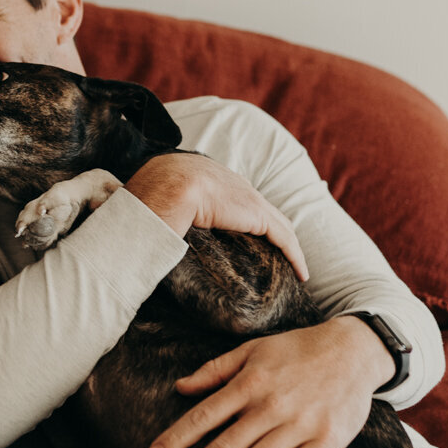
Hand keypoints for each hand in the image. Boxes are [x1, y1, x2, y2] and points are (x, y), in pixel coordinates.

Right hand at [126, 153, 307, 280]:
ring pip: (276, 224)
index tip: (240, 230)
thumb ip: (161, 204)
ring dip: (288, 245)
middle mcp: (232, 182)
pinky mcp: (257, 215)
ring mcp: (246, 197)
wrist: (167, 187)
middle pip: (259, 207)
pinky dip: (294, 255)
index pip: (232, 196)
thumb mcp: (158, 194)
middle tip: (275, 250)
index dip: (240, 213)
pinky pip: (283, 238)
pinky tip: (301, 272)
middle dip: (270, 226)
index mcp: (207, 175)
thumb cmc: (152, 192)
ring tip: (294, 265)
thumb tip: (146, 222)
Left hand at [148, 317, 393, 447]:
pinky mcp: (324, 441)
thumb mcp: (252, 351)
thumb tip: (180, 387)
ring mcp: (297, 425)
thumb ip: (215, 370)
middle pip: (225, 446)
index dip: (178, 437)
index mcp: (248, 384)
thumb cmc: (297, 350)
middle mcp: (269, 406)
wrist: (353, 350)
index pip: (205, 415)